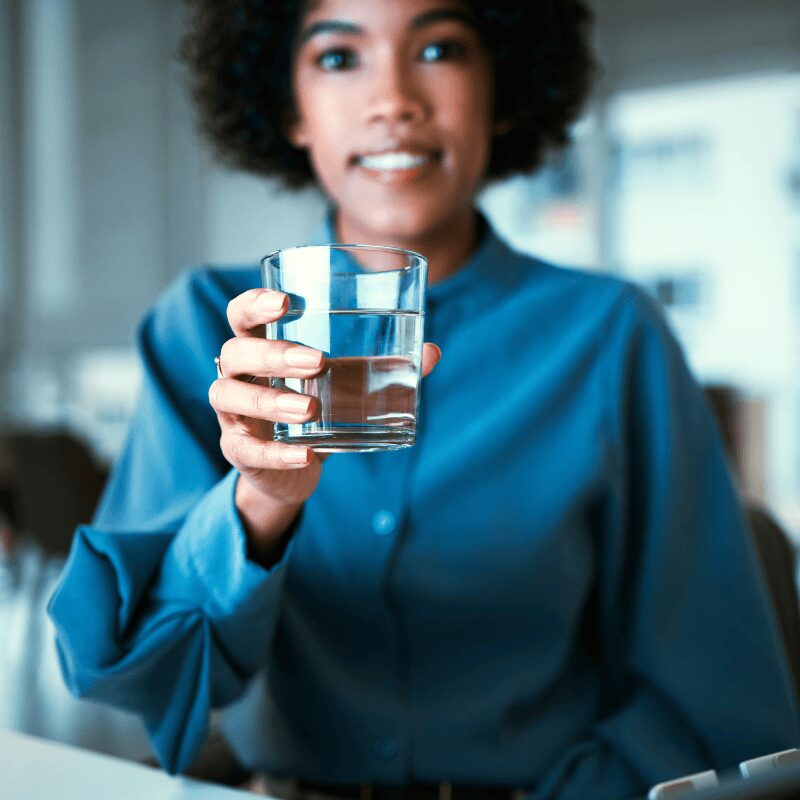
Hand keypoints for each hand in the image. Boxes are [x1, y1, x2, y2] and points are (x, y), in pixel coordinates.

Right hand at [209, 288, 440, 556]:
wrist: (290, 468)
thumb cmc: (315, 408)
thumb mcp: (346, 385)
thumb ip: (381, 368)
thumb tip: (431, 352)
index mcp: (260, 347)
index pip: (241, 314)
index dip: (255, 303)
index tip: (288, 301)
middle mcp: (238, 376)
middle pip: (236, 353)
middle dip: (274, 355)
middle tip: (317, 362)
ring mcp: (232, 415)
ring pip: (229, 397)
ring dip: (271, 401)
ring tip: (310, 409)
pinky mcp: (239, 452)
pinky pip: (248, 450)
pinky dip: (277, 453)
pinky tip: (306, 455)